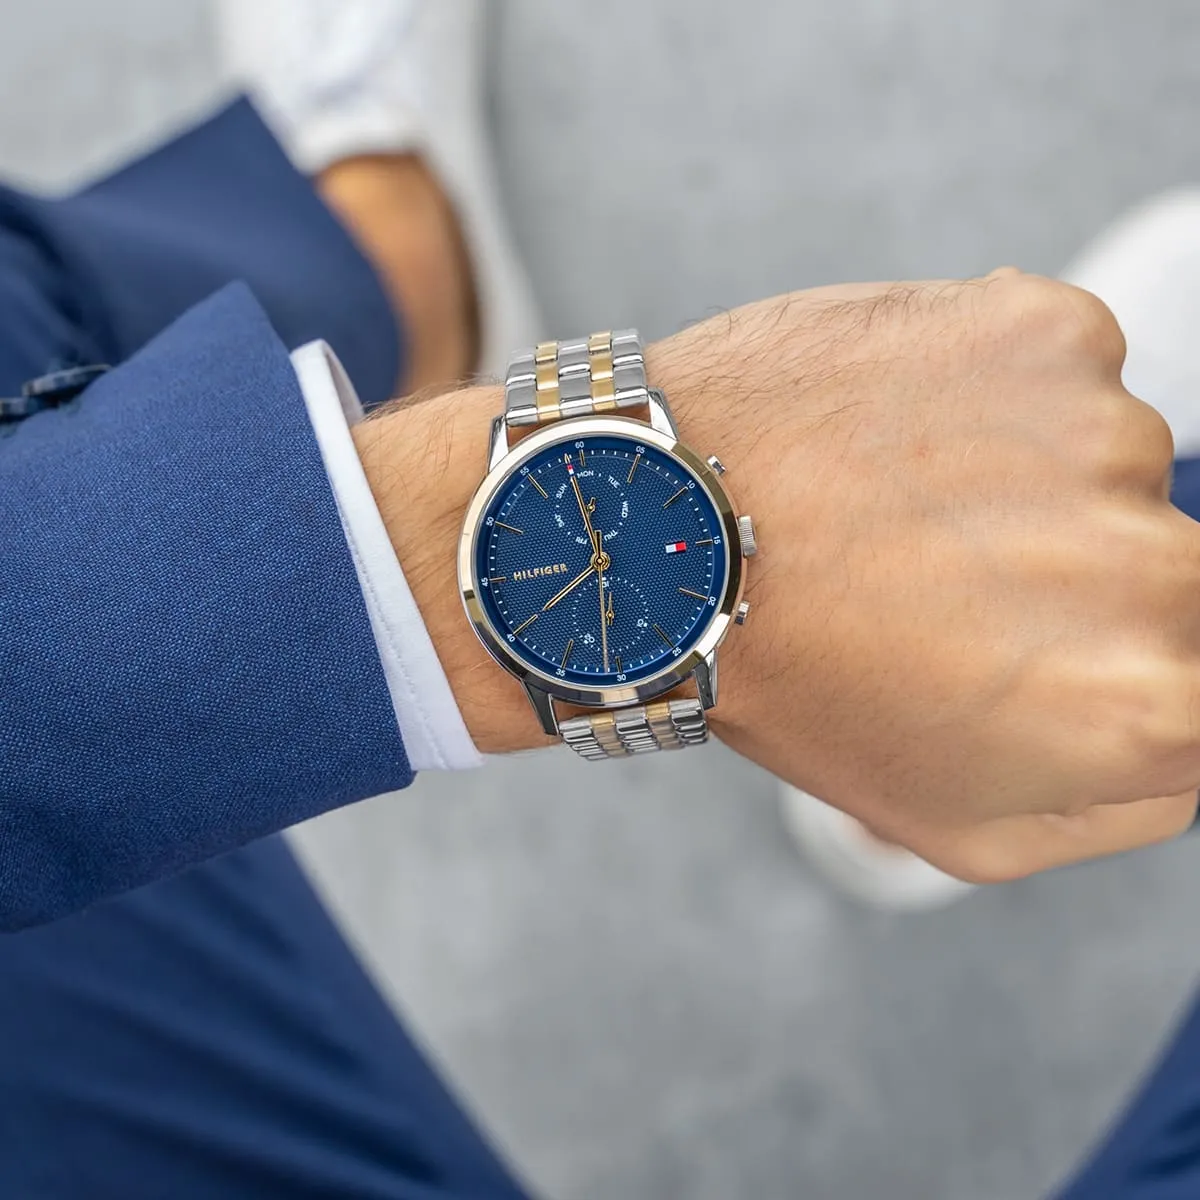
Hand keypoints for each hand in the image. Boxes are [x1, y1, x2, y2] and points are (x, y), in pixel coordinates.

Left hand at [356, 270, 1199, 883]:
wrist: (663, 534)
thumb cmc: (796, 686)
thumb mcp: (960, 822)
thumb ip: (1128, 795)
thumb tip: (1187, 717)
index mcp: (1149, 706)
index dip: (1115, 659)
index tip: (1038, 639)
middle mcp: (1157, 565)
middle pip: (1175, 569)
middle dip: (1077, 580)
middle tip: (946, 582)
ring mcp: (1105, 434)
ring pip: (1110, 467)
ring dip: (1026, 486)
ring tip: (898, 511)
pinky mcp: (1046, 333)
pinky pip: (1059, 376)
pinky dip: (996, 402)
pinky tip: (896, 439)